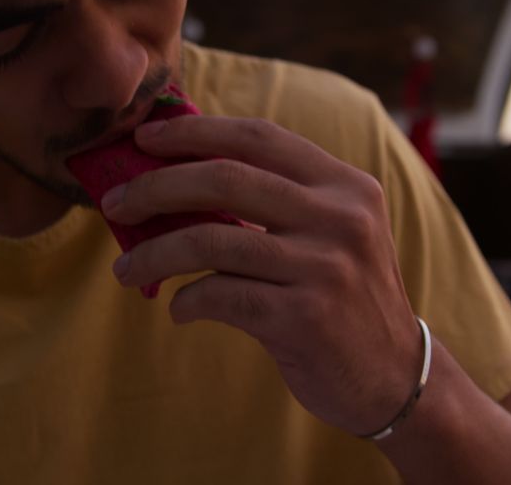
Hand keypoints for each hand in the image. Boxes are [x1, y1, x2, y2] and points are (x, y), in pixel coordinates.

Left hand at [101, 116, 421, 434]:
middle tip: (115, 202)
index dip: (195, 132)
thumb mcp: (331, 235)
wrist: (395, 378)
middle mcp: (340, 217)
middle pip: (225, 178)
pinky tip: (179, 309)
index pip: (259, 138)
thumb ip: (278, 201)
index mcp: (345, 185)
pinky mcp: (305, 317)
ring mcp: (324, 267)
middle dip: (156, 186)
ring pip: (211, 240)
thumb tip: (179, 177)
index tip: (144, 138)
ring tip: (125, 269)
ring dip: (153, 254)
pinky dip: (186, 301)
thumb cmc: (344, 298)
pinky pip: (220, 295)